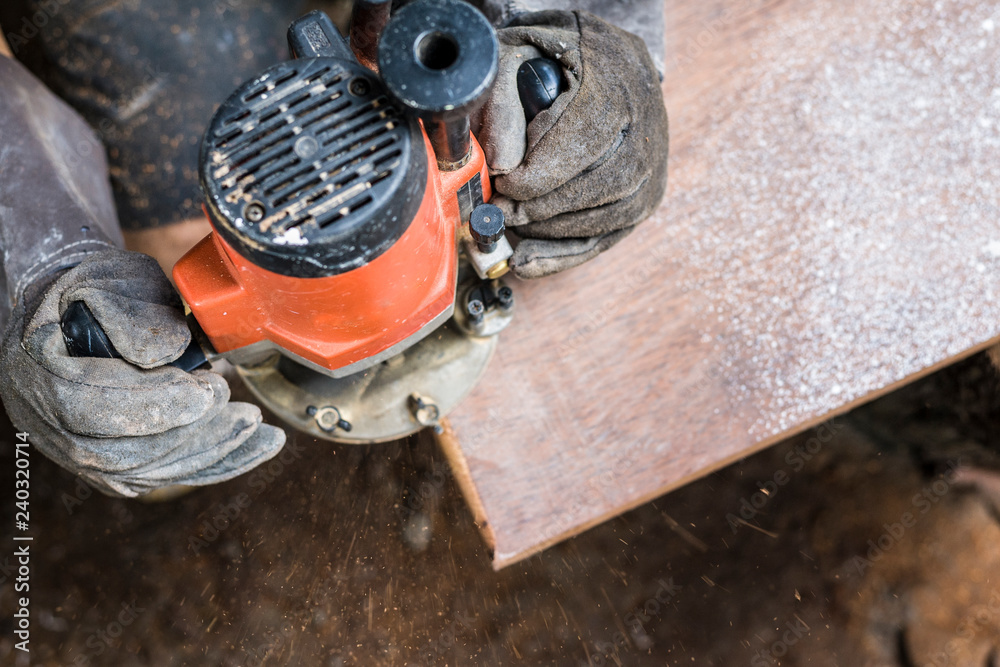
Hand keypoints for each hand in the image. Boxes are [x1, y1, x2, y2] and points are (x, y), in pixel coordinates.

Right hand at [0, 249, 284, 496]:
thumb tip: (168, 351)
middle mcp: (48, 424)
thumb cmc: (92, 294)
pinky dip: (211, 465)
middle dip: (192, 436)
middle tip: (244, 415)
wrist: (74, 315)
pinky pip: (160, 476)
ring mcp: (76, 453)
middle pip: (121, 452)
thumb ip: (131, 313)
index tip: (206, 393)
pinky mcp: (108, 467)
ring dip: (210, 455)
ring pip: (146, 472)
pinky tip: (252, 449)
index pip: (89, 405)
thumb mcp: (105, 283)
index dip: (151, 405)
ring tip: (260, 433)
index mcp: (37, 372)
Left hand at [476, 11, 668, 278]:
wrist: (604, 58)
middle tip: (502, 213)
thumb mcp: (515, 57)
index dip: (541, 172)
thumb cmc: (553, 54)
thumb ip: (501, 105)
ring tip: (513, 226)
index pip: (587, 137)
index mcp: (618, 79)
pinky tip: (529, 260)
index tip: (504, 184)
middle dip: (546, 207)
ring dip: (555, 230)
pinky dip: (567, 253)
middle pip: (608, 182)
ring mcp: (655, 162)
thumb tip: (502, 167)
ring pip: (614, 214)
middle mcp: (649, 122)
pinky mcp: (649, 194)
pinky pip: (611, 234)